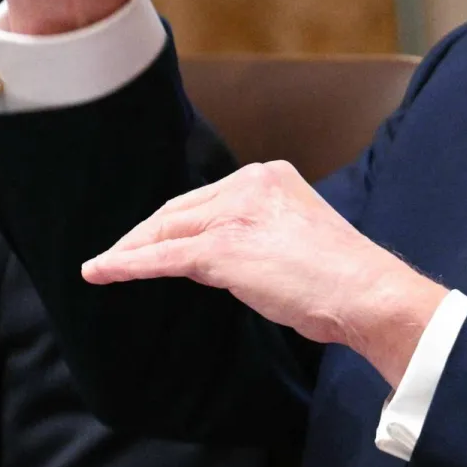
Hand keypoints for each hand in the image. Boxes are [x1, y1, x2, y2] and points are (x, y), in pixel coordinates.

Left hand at [82, 161, 449, 386]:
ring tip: (103, 265)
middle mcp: (249, 184)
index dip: (175, 220)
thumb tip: (226, 253)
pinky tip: (102, 271)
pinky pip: (163, 257)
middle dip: (146, 233)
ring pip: (167, 230)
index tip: (155, 236)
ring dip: (129, 249)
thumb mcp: (298, 234)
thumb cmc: (342, 275)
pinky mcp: (222, 249)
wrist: (364, 291)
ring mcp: (234, 215)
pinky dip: (127, 264)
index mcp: (270, 176)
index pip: (207, 197)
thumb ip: (261, 230)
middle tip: (119, 253)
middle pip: (181, 209)